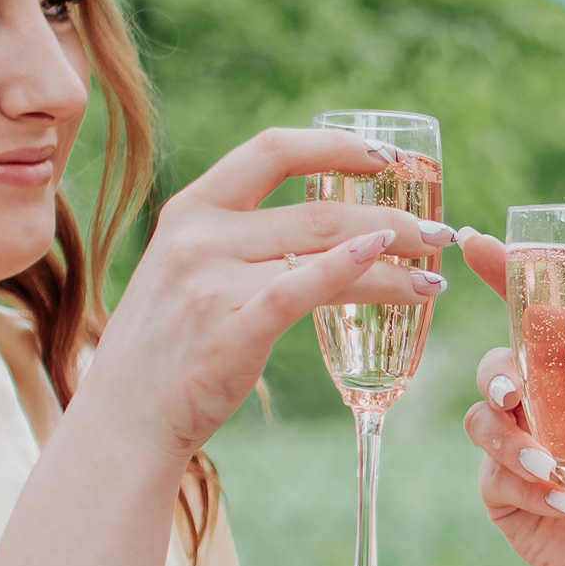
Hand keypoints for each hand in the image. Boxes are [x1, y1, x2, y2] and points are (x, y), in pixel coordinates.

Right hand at [83, 128, 452, 459]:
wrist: (126, 418)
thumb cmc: (169, 347)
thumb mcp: (185, 270)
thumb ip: (235, 239)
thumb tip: (321, 227)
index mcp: (191, 209)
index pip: (273, 151)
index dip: (337, 147)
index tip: (388, 158)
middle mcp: (199, 236)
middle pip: (318, 208)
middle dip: (392, 215)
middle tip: (439, 232)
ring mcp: (211, 282)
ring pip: (327, 249)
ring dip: (395, 258)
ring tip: (434, 273)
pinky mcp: (232, 330)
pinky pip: (306, 290)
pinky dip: (358, 274)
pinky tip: (399, 279)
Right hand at [457, 231, 564, 565]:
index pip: (536, 316)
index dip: (505, 275)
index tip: (477, 243)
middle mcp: (541, 404)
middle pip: (495, 364)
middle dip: (496, 375)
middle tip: (515, 396)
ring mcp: (515, 445)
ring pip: (482, 420)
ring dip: (512, 445)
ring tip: (555, 474)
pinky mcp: (500, 489)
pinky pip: (493, 475)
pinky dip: (526, 488)